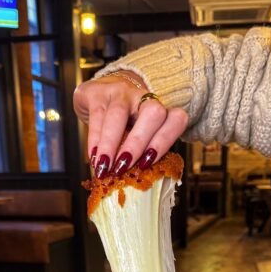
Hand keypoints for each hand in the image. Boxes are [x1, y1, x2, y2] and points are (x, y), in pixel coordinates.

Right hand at [73, 72, 187, 177]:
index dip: (164, 142)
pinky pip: (97, 116)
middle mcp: (145, 97)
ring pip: (118, 114)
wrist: (102, 89)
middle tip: (123, 168)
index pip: (176, 119)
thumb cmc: (125, 122)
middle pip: (153, 113)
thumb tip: (135, 181)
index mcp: (161, 110)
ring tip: (104, 168)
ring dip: (110, 145)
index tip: (146, 164)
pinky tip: (94, 157)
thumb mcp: (138, 135)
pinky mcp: (97, 91)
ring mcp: (121, 91)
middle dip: (137, 144)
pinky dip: (95, 140)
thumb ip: (141, 153)